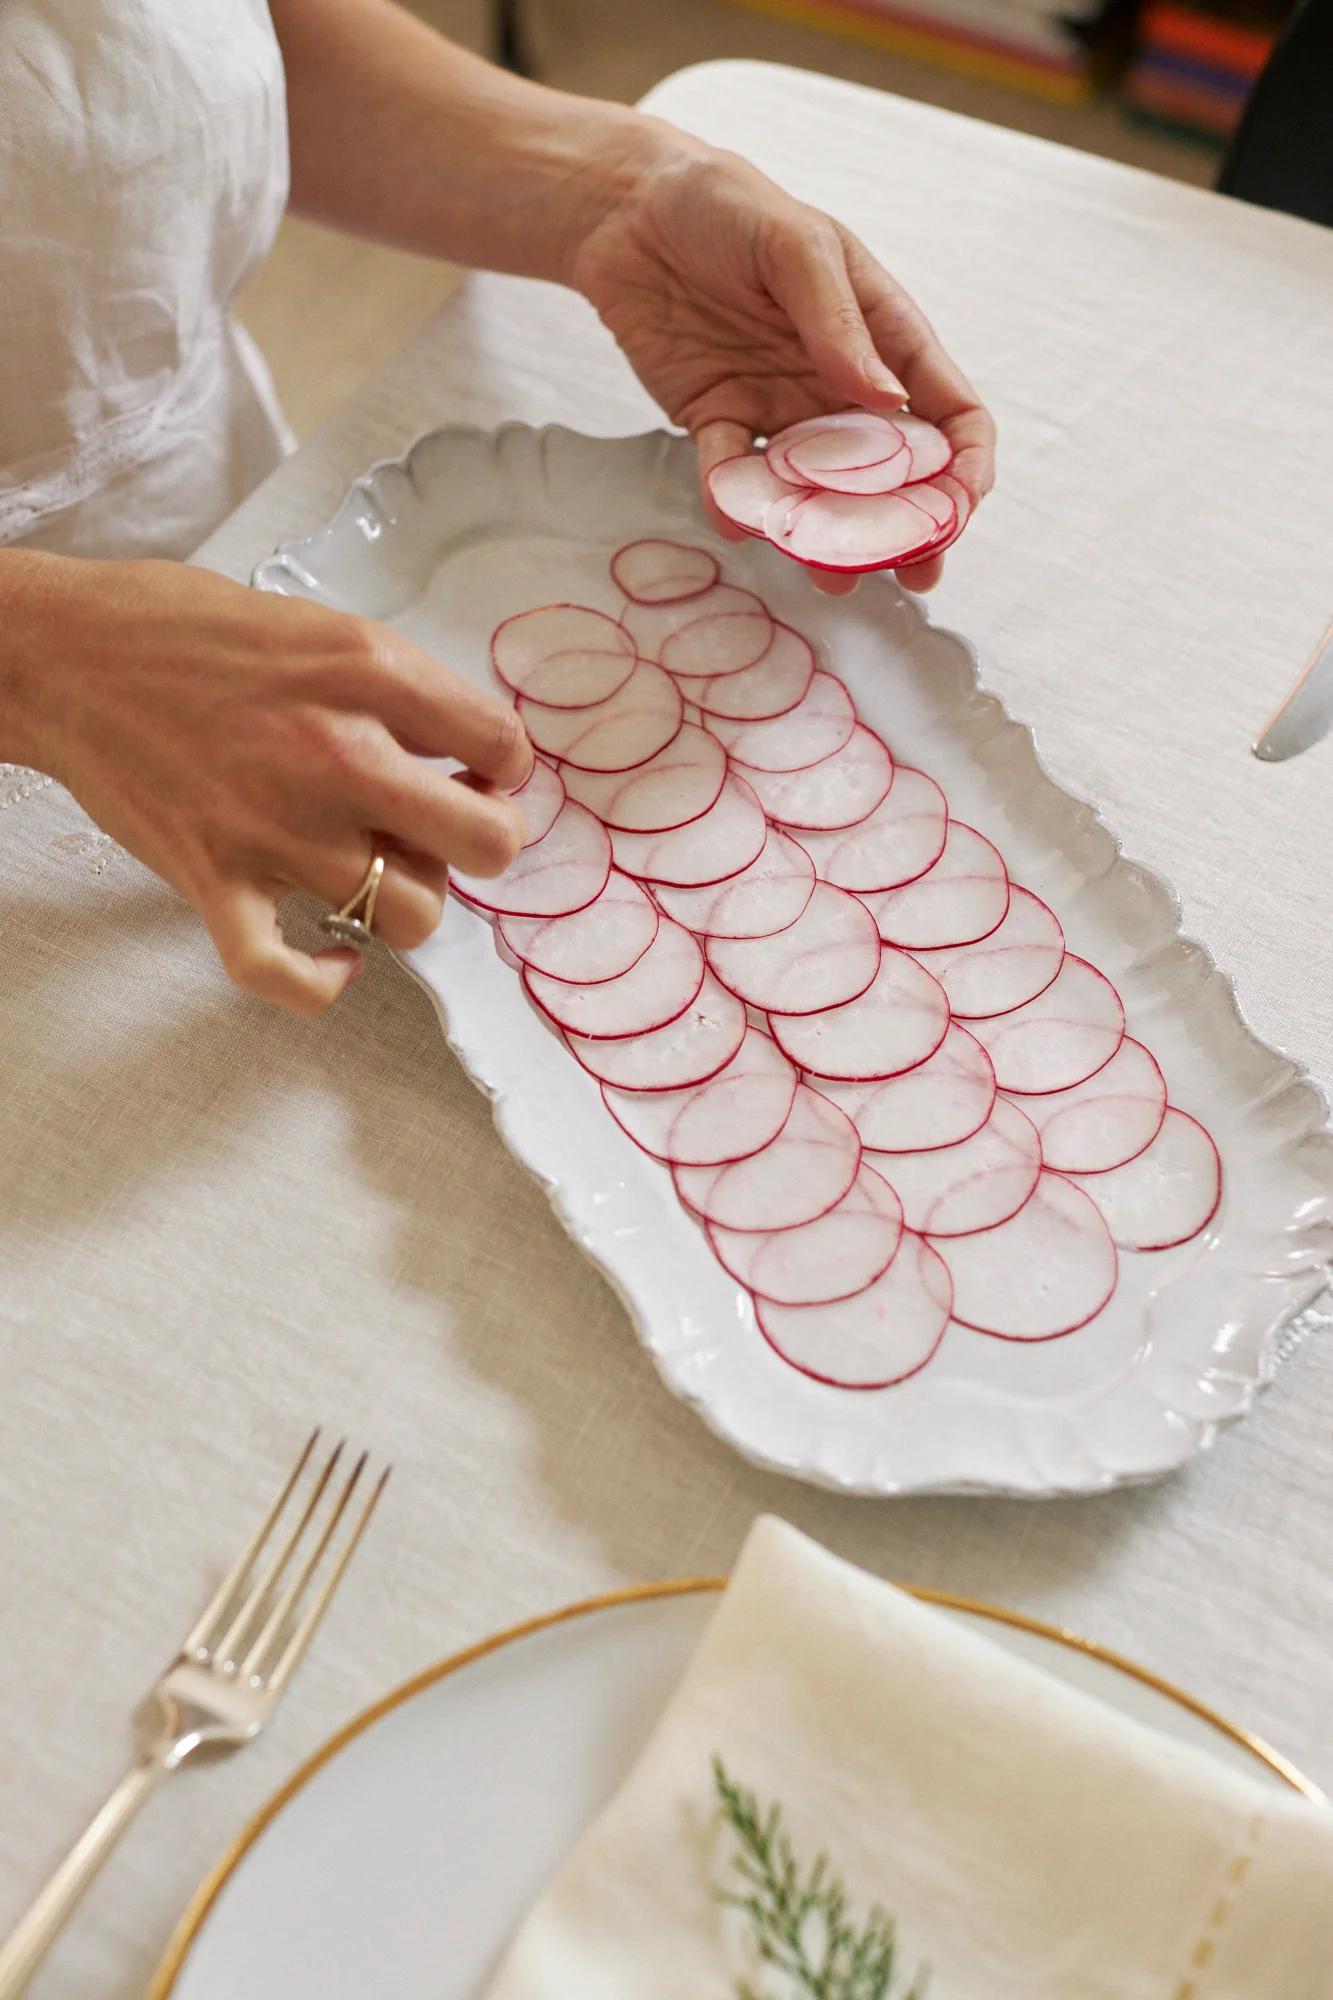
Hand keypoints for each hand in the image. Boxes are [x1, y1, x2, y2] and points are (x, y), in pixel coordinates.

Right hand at [2, 553, 530, 1013]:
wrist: (65, 656)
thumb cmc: (186, 632)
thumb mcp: (318, 626)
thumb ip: (397, 688)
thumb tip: (466, 754)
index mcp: (367, 674)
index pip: (504, 746)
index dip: (503, 765)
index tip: (475, 769)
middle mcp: (336, 755)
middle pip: (486, 845)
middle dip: (485, 841)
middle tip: (447, 826)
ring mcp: (276, 829)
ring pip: (413, 916)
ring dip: (410, 901)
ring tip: (379, 867)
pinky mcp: (216, 883)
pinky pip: (286, 973)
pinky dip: (323, 981)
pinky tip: (339, 958)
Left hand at [570, 126, 994, 594]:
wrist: (631, 210)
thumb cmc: (728, 206)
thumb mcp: (795, 243)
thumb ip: (838, 320)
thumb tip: (887, 399)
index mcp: (884, 334)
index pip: (949, 411)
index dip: (966, 464)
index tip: (959, 508)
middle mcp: (840, 384)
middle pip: (893, 474)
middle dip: (908, 526)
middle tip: (914, 574)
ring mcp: (781, 410)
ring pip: (819, 492)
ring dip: (828, 536)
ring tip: (832, 575)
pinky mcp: (719, 422)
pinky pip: (733, 477)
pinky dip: (735, 504)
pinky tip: (735, 518)